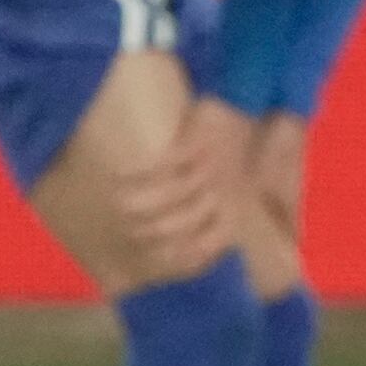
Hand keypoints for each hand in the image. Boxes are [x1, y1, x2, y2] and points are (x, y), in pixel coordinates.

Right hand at [110, 97, 242, 288]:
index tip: (153, 258)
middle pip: (179, 222)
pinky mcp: (197, 142)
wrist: (247, 107)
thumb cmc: (233, 158)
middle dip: (148, 230)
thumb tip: (179, 249)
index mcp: (232, 210)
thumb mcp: (234, 194)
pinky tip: (119, 172)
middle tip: (126, 229)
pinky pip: (162, 161)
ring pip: (169, 194)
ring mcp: (209, 167)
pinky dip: (137, 169)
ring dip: (139, 201)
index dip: (178, 256)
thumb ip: (216, 221)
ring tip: (118, 202)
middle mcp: (222, 192)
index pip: (207, 245)